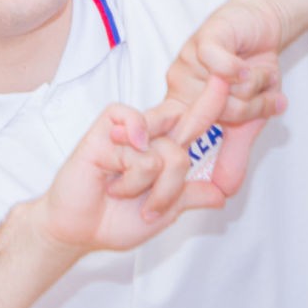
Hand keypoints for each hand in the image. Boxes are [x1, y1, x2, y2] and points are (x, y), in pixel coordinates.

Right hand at [36, 77, 239, 255]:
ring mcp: (125, 133)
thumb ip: (190, 197)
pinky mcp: (103, 133)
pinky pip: (137, 144)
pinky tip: (112, 180)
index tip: (229, 75)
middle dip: (174, 182)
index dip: (211, 100)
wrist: (79, 232)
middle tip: (152, 208)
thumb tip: (221, 194)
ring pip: (166, 151)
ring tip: (122, 195)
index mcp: (162, 148)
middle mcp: (147, 136)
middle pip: (186, 136)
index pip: (192, 119)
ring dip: (149, 187)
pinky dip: (131, 172)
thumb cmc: (114, 220)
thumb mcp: (165, 213)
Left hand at [160, 0, 286, 194]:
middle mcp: (180, 86)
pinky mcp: (204, 39)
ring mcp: (189, 62)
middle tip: (260, 101)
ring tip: (255, 76)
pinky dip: (241, 69)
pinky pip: (222, 66)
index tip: (147, 166)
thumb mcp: (245, 119)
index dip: (157, 149)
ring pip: (223, 95)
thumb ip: (233, 154)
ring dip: (253, 88)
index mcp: (182, 106)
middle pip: (205, 118)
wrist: (261, 24)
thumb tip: (224, 194)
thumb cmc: (248, 73)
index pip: (164, 134)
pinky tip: (247, 65)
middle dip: (240, 112)